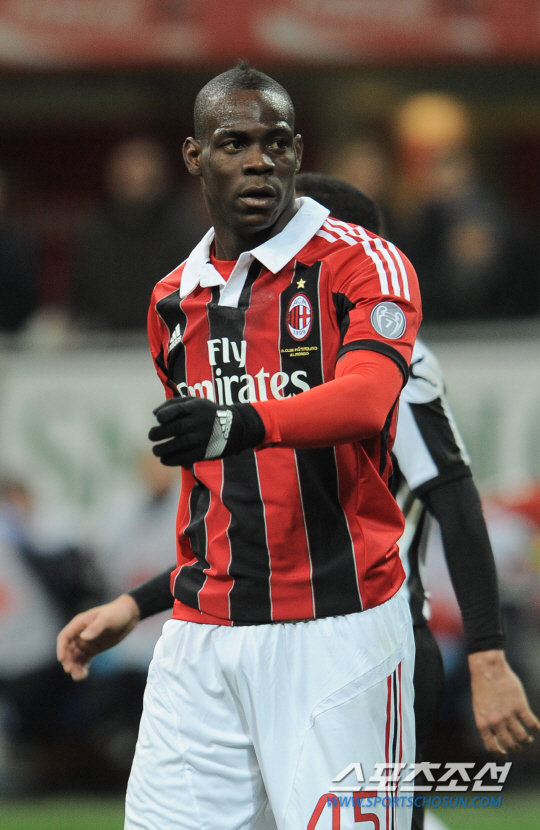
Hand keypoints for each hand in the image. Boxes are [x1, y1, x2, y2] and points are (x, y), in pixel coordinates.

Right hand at [56, 594, 140, 680]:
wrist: (129, 616)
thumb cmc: (117, 613)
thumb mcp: (107, 619)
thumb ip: (95, 628)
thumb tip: (83, 638)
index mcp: (79, 623)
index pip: (64, 637)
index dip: (61, 648)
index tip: (62, 660)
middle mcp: (79, 633)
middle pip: (68, 649)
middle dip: (68, 661)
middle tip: (71, 671)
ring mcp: (85, 642)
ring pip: (75, 657)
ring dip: (74, 667)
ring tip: (79, 677)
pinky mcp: (92, 649)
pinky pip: (84, 660)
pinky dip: (82, 668)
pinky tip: (83, 676)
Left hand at [149, 396, 264, 466]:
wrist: (234, 427)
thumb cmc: (206, 413)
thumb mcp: (194, 402)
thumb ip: (173, 404)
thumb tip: (155, 415)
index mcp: (195, 407)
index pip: (177, 410)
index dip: (164, 415)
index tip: (159, 419)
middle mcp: (199, 422)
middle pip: (176, 427)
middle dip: (159, 433)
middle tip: (152, 436)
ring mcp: (202, 437)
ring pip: (179, 444)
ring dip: (163, 449)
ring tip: (156, 451)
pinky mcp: (205, 451)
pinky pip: (186, 457)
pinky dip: (172, 460)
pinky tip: (164, 460)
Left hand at [468, 650, 539, 756]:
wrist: (487, 669)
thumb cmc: (483, 687)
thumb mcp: (479, 708)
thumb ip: (487, 723)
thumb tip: (497, 737)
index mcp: (482, 723)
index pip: (492, 747)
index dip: (500, 754)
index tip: (506, 755)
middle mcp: (495, 722)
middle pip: (510, 744)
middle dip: (516, 748)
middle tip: (519, 747)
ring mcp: (508, 714)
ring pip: (522, 737)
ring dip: (526, 741)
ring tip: (528, 739)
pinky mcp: (519, 706)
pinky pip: (531, 724)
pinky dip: (536, 729)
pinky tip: (537, 729)